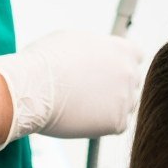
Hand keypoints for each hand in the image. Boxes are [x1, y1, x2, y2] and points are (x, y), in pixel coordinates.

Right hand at [0, 31, 144, 151]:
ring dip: (111, 106)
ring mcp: (126, 98)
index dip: (119, 64)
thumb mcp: (75, 41)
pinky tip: (83, 119)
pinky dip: (103, 125)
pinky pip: (117, 125)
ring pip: (126, 105)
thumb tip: (96, 57)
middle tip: (90, 92)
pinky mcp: (117, 122)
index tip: (105, 71)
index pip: (135, 56)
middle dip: (115, 86)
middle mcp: (130, 72)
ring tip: (81, 106)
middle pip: (132, 82)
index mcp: (123, 49)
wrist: (33, 88)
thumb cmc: (45, 61)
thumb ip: (96, 50)